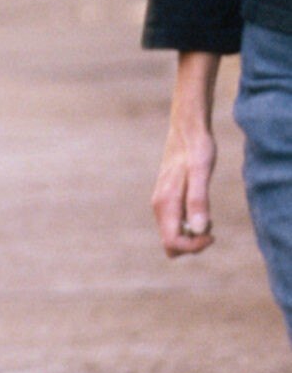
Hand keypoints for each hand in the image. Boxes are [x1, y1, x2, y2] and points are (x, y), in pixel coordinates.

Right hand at [152, 51, 220, 256]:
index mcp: (165, 204)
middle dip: (191, 244)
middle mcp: (159, 206)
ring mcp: (162, 202)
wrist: (187, 126)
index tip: (213, 233)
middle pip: (170, 243)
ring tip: (208, 215)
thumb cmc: (197, 147)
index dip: (194, 246)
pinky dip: (189, 223)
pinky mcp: (168, 197)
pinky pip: (175, 222)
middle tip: (212, 227)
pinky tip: (202, 207)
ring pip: (172, 233)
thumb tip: (198, 230)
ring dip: (191, 234)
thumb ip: (198, 201)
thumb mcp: (202, 172)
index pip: (172, 242)